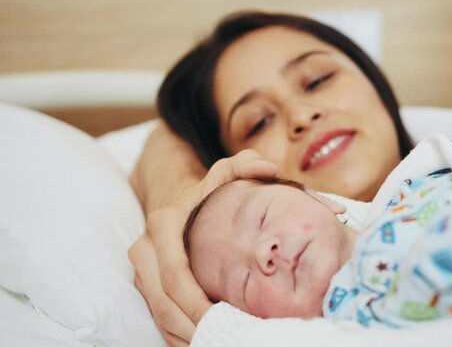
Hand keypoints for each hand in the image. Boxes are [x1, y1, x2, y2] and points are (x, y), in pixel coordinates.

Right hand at [129, 150, 277, 345]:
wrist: (180, 200)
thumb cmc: (209, 193)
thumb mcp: (227, 173)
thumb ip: (246, 164)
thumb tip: (269, 168)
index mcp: (163, 225)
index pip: (174, 273)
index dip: (194, 300)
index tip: (219, 316)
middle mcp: (144, 249)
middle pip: (162, 300)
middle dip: (189, 324)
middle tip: (220, 339)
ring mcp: (141, 270)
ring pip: (158, 313)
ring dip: (183, 335)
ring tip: (213, 343)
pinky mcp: (144, 284)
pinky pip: (157, 317)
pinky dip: (177, 335)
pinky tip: (202, 342)